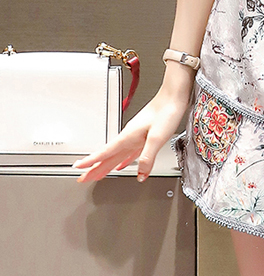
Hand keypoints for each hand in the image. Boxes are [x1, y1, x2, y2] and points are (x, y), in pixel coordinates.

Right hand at [71, 87, 190, 182]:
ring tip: (97, 174)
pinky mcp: (144, 136)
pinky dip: (124, 160)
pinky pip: (130, 152)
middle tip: (83, 178)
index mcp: (128, 137)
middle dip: (94, 168)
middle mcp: (129, 137)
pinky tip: (123, 165)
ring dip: (106, 165)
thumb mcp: (157, 138)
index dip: (92, 162)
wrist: (174, 98)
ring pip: (117, 155)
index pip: (105, 153)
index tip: (78, 169)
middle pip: (108, 156)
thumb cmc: (166, 113)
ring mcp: (136, 136)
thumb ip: (147, 157)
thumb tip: (141, 174)